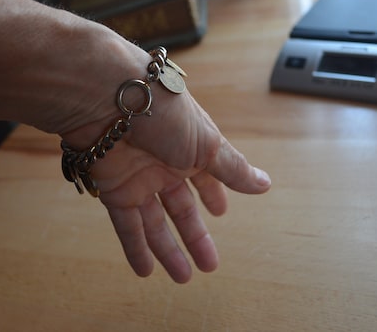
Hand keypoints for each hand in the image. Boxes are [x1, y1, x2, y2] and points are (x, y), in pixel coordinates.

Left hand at [63, 83, 270, 282]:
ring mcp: (138, 178)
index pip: (203, 177)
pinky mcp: (113, 190)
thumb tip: (265, 184)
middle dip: (195, 235)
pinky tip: (145, 270)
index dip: (212, 195)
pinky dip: (135, 248)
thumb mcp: (207, 144)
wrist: (111, 99)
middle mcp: (163, 164)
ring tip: (182, 277)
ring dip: (168, 250)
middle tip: (209, 265)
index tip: (220, 213)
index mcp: (188, 148)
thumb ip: (232, 169)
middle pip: (181, 207)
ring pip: (155, 222)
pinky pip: (126, 225)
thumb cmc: (165, 112)